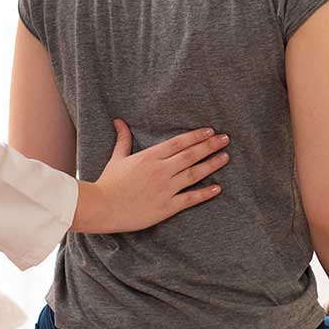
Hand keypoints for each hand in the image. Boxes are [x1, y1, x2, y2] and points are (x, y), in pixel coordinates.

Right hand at [70, 119, 229, 233]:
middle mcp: (160, 170)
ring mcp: (165, 189)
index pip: (179, 142)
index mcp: (150, 156)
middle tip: (226, 139)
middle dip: (210, 146)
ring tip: (225, 157)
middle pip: (190, 155)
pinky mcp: (166, 207)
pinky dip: (204, 193)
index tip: (210, 131)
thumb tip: (120, 121)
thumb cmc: (109, 183)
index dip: (196, 136)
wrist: (102, 207)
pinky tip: (217, 188)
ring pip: (194, 174)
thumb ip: (123, 139)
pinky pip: (189, 198)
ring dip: (211, 165)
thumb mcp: (117, 158)